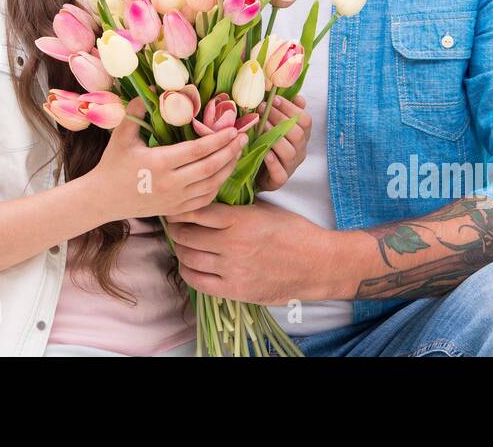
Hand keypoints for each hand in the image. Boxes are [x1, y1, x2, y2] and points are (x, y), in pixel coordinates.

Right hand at [86, 121, 245, 222]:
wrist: (101, 200)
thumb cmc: (112, 163)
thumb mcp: (122, 134)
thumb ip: (138, 109)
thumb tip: (155, 87)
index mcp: (159, 163)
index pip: (197, 150)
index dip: (218, 139)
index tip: (232, 129)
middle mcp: (170, 184)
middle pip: (210, 168)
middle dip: (229, 152)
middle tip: (242, 138)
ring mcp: (175, 200)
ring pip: (211, 185)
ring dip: (228, 168)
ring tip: (237, 152)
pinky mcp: (176, 210)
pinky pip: (204, 199)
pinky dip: (217, 186)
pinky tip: (223, 173)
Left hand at [163, 200, 330, 304]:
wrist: (317, 264)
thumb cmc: (293, 232)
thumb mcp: (263, 210)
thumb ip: (234, 208)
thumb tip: (208, 202)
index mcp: (240, 219)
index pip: (196, 212)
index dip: (180, 210)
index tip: (176, 209)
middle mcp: (233, 243)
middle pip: (186, 236)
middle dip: (176, 230)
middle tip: (175, 226)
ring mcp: (232, 269)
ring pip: (188, 258)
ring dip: (181, 251)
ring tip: (182, 245)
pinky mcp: (235, 290)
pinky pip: (198, 282)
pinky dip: (188, 272)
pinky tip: (190, 265)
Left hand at [254, 93, 310, 191]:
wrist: (259, 173)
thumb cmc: (269, 145)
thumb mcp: (278, 127)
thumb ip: (288, 112)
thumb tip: (298, 97)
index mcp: (302, 136)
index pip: (305, 120)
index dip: (291, 108)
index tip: (275, 99)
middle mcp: (299, 151)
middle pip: (298, 134)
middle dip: (280, 118)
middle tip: (263, 108)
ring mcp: (291, 166)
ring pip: (289, 152)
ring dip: (275, 137)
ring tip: (261, 125)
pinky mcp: (280, 180)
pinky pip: (280, 172)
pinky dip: (273, 162)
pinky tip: (264, 152)